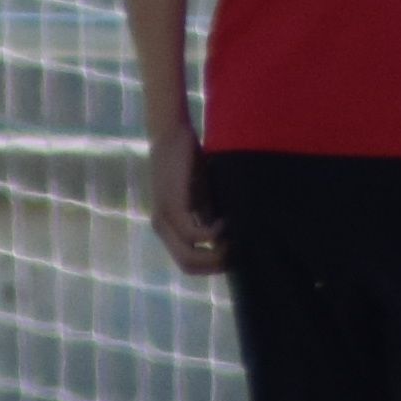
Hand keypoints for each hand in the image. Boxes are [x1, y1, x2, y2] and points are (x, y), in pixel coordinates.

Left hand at [145, 122, 226, 278]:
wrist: (173, 133)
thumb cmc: (190, 164)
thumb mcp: (203, 199)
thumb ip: (210, 220)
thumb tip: (231, 244)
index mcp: (168, 229)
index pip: (188, 263)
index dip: (213, 266)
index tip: (236, 257)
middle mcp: (161, 228)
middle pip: (188, 265)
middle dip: (217, 265)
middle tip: (239, 253)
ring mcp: (164, 218)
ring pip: (189, 255)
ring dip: (217, 252)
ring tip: (236, 238)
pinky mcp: (172, 205)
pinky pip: (193, 234)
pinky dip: (214, 234)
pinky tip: (227, 222)